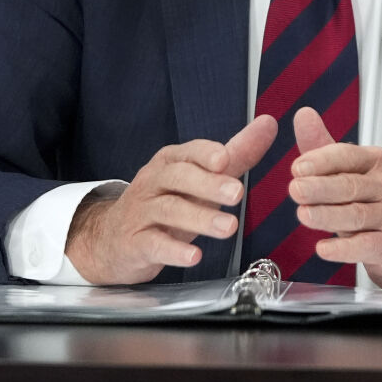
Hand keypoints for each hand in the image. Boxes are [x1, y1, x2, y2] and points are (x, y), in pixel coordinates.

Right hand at [65, 114, 276, 284]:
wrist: (112, 239)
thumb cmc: (165, 203)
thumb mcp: (200, 178)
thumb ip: (235, 154)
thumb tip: (268, 124)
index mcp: (170, 162)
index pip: (189, 153)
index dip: (206, 154)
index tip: (225, 159)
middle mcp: (154, 182)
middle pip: (179, 177)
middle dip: (208, 184)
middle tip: (237, 194)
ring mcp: (142, 212)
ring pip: (169, 210)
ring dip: (200, 219)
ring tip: (229, 228)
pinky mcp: (135, 243)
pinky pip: (153, 244)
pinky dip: (173, 250)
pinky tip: (194, 256)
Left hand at [286, 107, 381, 290]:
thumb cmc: (377, 206)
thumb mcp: (352, 174)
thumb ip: (324, 148)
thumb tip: (303, 115)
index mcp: (376, 163)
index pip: (347, 156)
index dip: (321, 161)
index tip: (298, 168)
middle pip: (351, 185)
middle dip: (320, 187)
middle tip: (295, 189)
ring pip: (357, 214)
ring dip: (328, 215)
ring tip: (304, 215)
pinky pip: (367, 245)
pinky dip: (344, 248)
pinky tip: (323, 249)